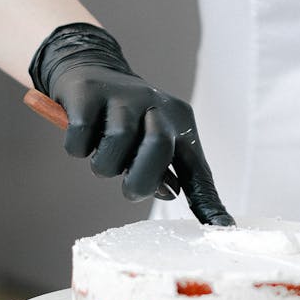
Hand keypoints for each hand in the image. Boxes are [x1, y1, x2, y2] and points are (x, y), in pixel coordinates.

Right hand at [29, 22, 233, 225]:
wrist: (90, 70)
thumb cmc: (127, 119)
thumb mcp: (153, 139)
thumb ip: (165, 169)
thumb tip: (171, 194)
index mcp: (180, 123)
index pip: (198, 169)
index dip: (207, 202)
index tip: (221, 229)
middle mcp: (156, 105)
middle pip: (158, 146)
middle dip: (140, 180)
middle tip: (129, 190)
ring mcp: (122, 96)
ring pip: (115, 145)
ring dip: (104, 166)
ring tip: (104, 156)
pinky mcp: (88, 94)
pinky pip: (81, 138)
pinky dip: (78, 148)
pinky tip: (84, 139)